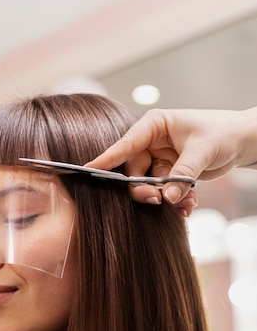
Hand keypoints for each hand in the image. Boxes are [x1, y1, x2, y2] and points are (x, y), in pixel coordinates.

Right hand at [87, 106, 256, 215]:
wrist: (243, 141)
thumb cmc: (223, 132)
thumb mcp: (202, 151)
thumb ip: (182, 175)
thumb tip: (166, 198)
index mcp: (154, 125)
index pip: (125, 144)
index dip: (107, 158)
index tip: (90, 170)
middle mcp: (152, 142)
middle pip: (134, 171)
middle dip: (145, 189)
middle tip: (157, 201)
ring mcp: (160, 158)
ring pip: (148, 185)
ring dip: (165, 198)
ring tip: (185, 205)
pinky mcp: (169, 173)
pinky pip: (163, 191)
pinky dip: (175, 200)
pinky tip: (190, 204)